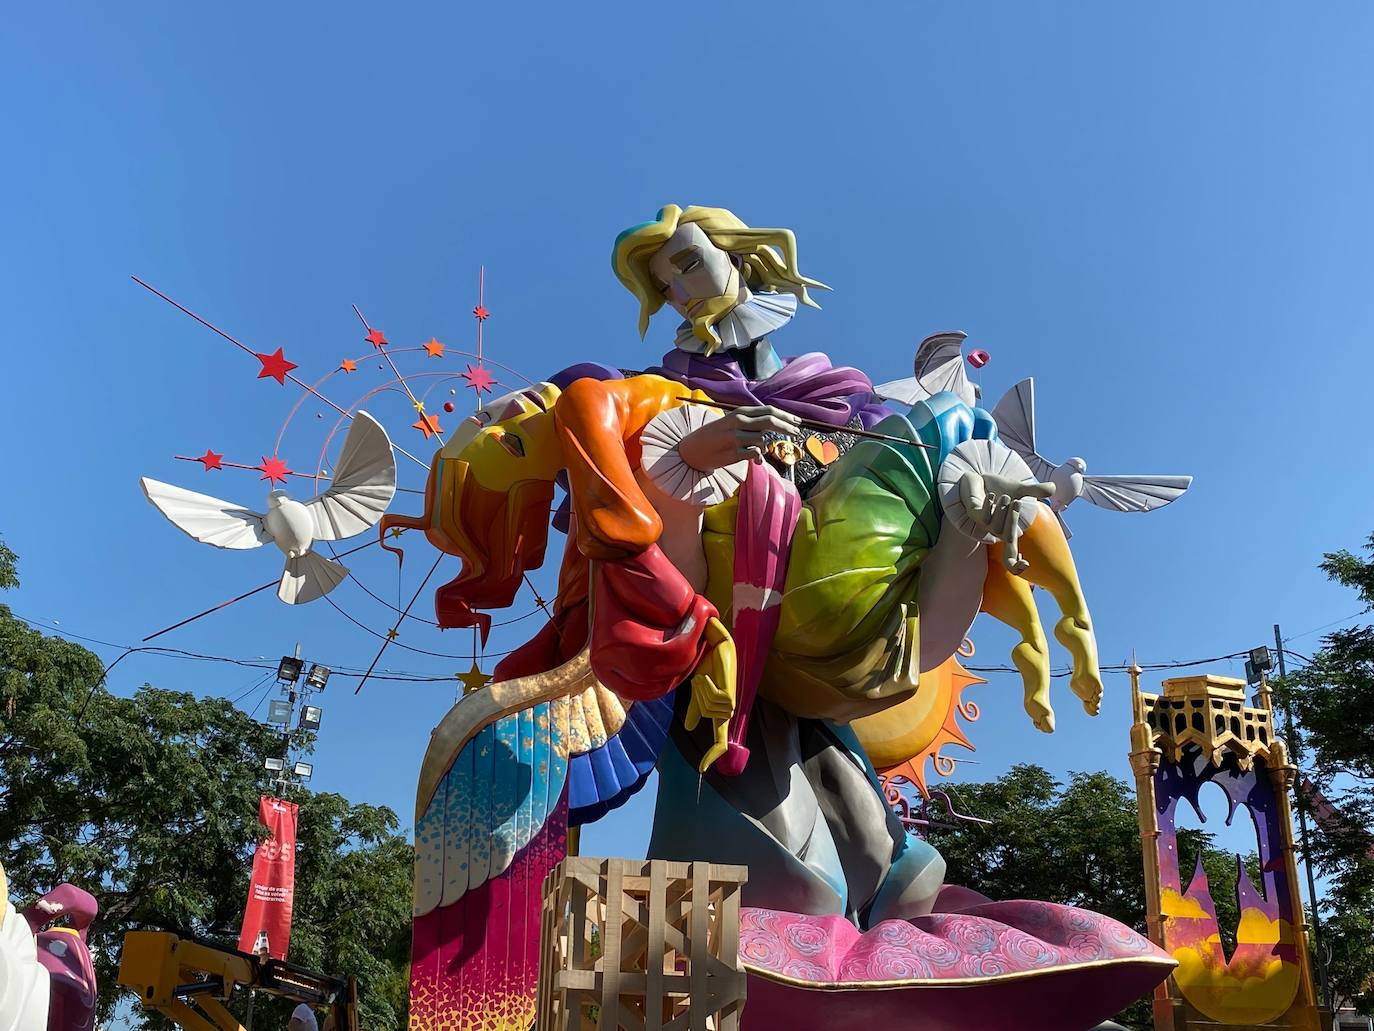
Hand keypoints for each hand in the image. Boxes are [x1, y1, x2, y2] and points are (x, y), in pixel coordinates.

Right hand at [677, 405, 801, 470]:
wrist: (692, 450)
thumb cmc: (715, 436)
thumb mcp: (731, 422)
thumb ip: (751, 422)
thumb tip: (776, 424)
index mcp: (739, 412)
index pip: (768, 410)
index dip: (785, 416)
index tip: (797, 422)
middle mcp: (738, 422)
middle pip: (770, 421)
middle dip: (787, 427)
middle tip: (797, 433)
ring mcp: (735, 438)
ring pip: (763, 440)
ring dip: (765, 446)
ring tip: (757, 452)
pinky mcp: (734, 453)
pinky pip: (756, 454)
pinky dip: (759, 458)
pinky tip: (756, 461)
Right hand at [684, 616, 736, 772]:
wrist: (714, 648)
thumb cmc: (708, 669)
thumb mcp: (698, 693)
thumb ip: (695, 710)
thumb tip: (690, 728)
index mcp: (718, 713)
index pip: (719, 740)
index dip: (713, 755)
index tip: (703, 769)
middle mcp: (727, 710)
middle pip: (706, 715)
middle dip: (698, 698)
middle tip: (700, 681)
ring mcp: (730, 701)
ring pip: (709, 708)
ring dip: (702, 691)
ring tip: (706, 676)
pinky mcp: (731, 692)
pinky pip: (714, 698)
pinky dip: (706, 687)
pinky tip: (708, 676)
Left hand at [959, 472, 1054, 572]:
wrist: (977, 478)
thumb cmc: (998, 487)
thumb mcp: (1020, 489)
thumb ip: (1036, 490)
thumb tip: (1052, 488)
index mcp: (1007, 531)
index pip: (1010, 557)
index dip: (1015, 566)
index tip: (1026, 564)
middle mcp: (996, 531)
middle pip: (1008, 537)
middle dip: (1013, 520)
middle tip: (1017, 502)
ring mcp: (984, 524)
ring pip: (995, 526)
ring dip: (1001, 511)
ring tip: (1005, 496)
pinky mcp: (973, 515)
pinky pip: (982, 517)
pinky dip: (987, 506)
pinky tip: (991, 495)